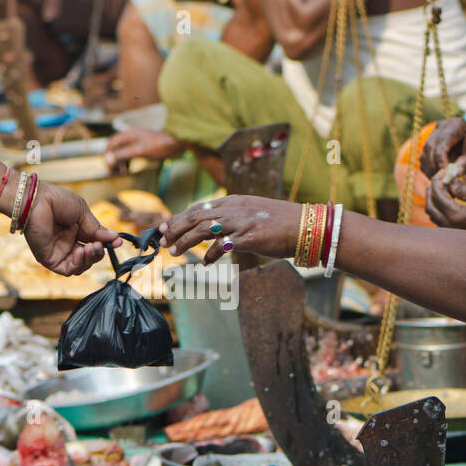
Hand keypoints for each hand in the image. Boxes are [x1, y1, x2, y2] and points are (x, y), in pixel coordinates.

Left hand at [23, 183, 121, 274]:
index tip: (117, 242)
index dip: (105, 245)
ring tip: (92, 247)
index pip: (95, 245)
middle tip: (100, 245)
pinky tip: (80, 252)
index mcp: (77, 232)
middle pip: (89, 258)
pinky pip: (67, 269)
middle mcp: (68, 244)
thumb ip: (97, 229)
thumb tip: (116, 238)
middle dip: (98, 253)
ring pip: (80, 267)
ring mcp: (59, 252)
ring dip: (89, 259)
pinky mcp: (49, 259)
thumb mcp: (82, 213)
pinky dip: (77, 264)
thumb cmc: (57, 201)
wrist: (37, 199)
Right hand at [104, 129, 184, 170]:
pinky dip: (127, 162)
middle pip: (115, 148)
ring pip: (122, 152)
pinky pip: (130, 154)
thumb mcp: (139, 151)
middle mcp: (131, 137)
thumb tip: (107, 159)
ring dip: (120, 162)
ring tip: (122, 172)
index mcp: (128, 135)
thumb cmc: (159, 145)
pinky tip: (129, 169)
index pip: (111, 144)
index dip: (108, 156)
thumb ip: (123, 154)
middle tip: (114, 173)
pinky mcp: (142, 147)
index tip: (110, 168)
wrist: (177, 143)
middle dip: (113, 160)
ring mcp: (137, 142)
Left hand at [159, 194, 299, 261]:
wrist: (304, 226)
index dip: (179, 218)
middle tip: (161, 241)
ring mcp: (240, 222)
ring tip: (173, 253)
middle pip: (195, 216)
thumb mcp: (251, 215)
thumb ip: (232, 220)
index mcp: (232, 202)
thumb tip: (215, 234)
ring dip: (185, 242)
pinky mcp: (248, 237)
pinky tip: (206, 263)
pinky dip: (211, 255)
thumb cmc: (279, 223)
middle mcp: (233, 209)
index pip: (198, 208)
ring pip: (202, 229)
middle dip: (175, 229)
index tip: (164, 228)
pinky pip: (222, 246)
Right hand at [421, 117, 465, 182]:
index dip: (440, 159)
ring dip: (430, 169)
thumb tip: (451, 176)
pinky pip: (423, 158)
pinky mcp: (429, 144)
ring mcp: (434, 134)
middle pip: (430, 146)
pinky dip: (428, 169)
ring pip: (424, 153)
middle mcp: (443, 126)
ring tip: (440, 180)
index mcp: (457, 125)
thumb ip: (465, 165)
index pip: (442, 142)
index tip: (444, 174)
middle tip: (440, 180)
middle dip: (434, 165)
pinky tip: (438, 177)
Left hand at [426, 172, 465, 234]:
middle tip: (439, 178)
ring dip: (434, 199)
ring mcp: (451, 231)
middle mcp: (449, 226)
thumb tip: (448, 181)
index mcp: (455, 216)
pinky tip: (448, 197)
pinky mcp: (454, 232)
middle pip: (430, 205)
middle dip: (432, 190)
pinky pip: (439, 219)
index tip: (443, 171)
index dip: (437, 181)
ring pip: (432, 214)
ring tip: (444, 186)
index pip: (437, 195)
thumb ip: (461, 188)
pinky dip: (439, 207)